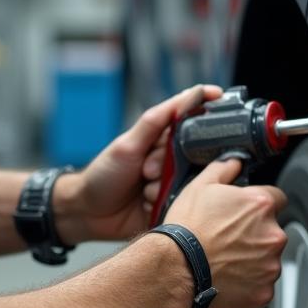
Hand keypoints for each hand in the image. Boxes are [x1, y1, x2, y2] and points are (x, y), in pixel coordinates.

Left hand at [52, 84, 223, 244]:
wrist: (88, 213)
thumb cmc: (104, 173)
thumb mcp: (128, 144)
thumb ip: (155, 121)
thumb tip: (187, 95)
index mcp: (162, 138)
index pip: (192, 121)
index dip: (201, 116)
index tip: (219, 99)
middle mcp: (172, 159)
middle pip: (194, 153)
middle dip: (170, 164)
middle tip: (147, 172)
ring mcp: (174, 182)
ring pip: (190, 180)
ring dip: (166, 186)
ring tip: (144, 191)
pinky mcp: (173, 205)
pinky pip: (184, 203)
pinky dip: (167, 203)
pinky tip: (148, 205)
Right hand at [162, 156, 287, 307]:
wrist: (174, 270)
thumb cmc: (186, 231)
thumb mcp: (199, 187)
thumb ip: (223, 169)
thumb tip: (233, 163)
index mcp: (260, 205)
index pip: (277, 198)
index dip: (259, 205)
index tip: (246, 213)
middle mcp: (272, 235)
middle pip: (271, 230)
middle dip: (255, 234)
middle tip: (228, 238)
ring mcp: (270, 265)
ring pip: (268, 258)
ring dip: (253, 259)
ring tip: (224, 259)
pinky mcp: (264, 292)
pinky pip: (262, 284)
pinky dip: (249, 283)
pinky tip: (227, 277)